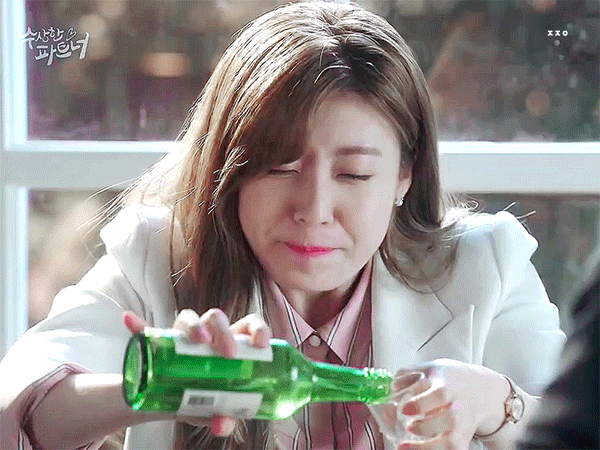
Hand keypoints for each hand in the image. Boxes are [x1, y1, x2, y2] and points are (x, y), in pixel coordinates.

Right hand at [123, 308, 271, 436]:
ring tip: (199, 339)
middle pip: (217, 318)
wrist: (172, 400)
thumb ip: (223, 416)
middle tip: (229, 354)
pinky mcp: (157, 343)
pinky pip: (144, 331)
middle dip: (225, 331)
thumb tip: (223, 425)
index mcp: (230, 341)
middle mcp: (207, 333)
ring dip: (194, 325)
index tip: (261, 344)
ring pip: (188, 318)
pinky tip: (130, 320)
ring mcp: (181, 336)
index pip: (247, 323)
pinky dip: (136, 325)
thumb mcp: (216, 408)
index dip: (257, 328)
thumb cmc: (205, 397)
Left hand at [370, 359, 505, 449]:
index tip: (405, 409)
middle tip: (409, 426)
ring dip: (429, 447)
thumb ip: (408, 374)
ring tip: (404, 446)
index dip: (421, 403)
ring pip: (452, 442)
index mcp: (448, 386)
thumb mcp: (431, 368)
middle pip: (449, 420)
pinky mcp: (463, 440)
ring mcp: (462, 426)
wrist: (482, 390)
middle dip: (426, 427)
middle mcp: (458, 407)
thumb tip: (393, 388)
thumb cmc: (451, 379)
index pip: (439, 395)